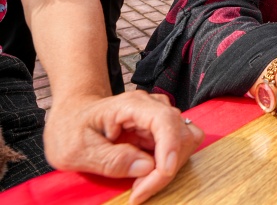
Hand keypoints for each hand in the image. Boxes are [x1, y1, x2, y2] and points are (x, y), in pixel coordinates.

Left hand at [44, 91, 202, 204]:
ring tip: (141, 184)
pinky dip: (168, 165)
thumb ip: (110, 159)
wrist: (71, 116)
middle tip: (138, 191)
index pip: (164, 120)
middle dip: (166, 167)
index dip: (170, 147)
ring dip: (170, 166)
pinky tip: (146, 176)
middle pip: (180, 134)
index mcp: (131, 105)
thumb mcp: (76, 150)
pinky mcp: (161, 131)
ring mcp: (158, 118)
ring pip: (185, 141)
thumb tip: (147, 167)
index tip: (162, 173)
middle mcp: (152, 107)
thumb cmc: (70, 128)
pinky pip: (178, 147)